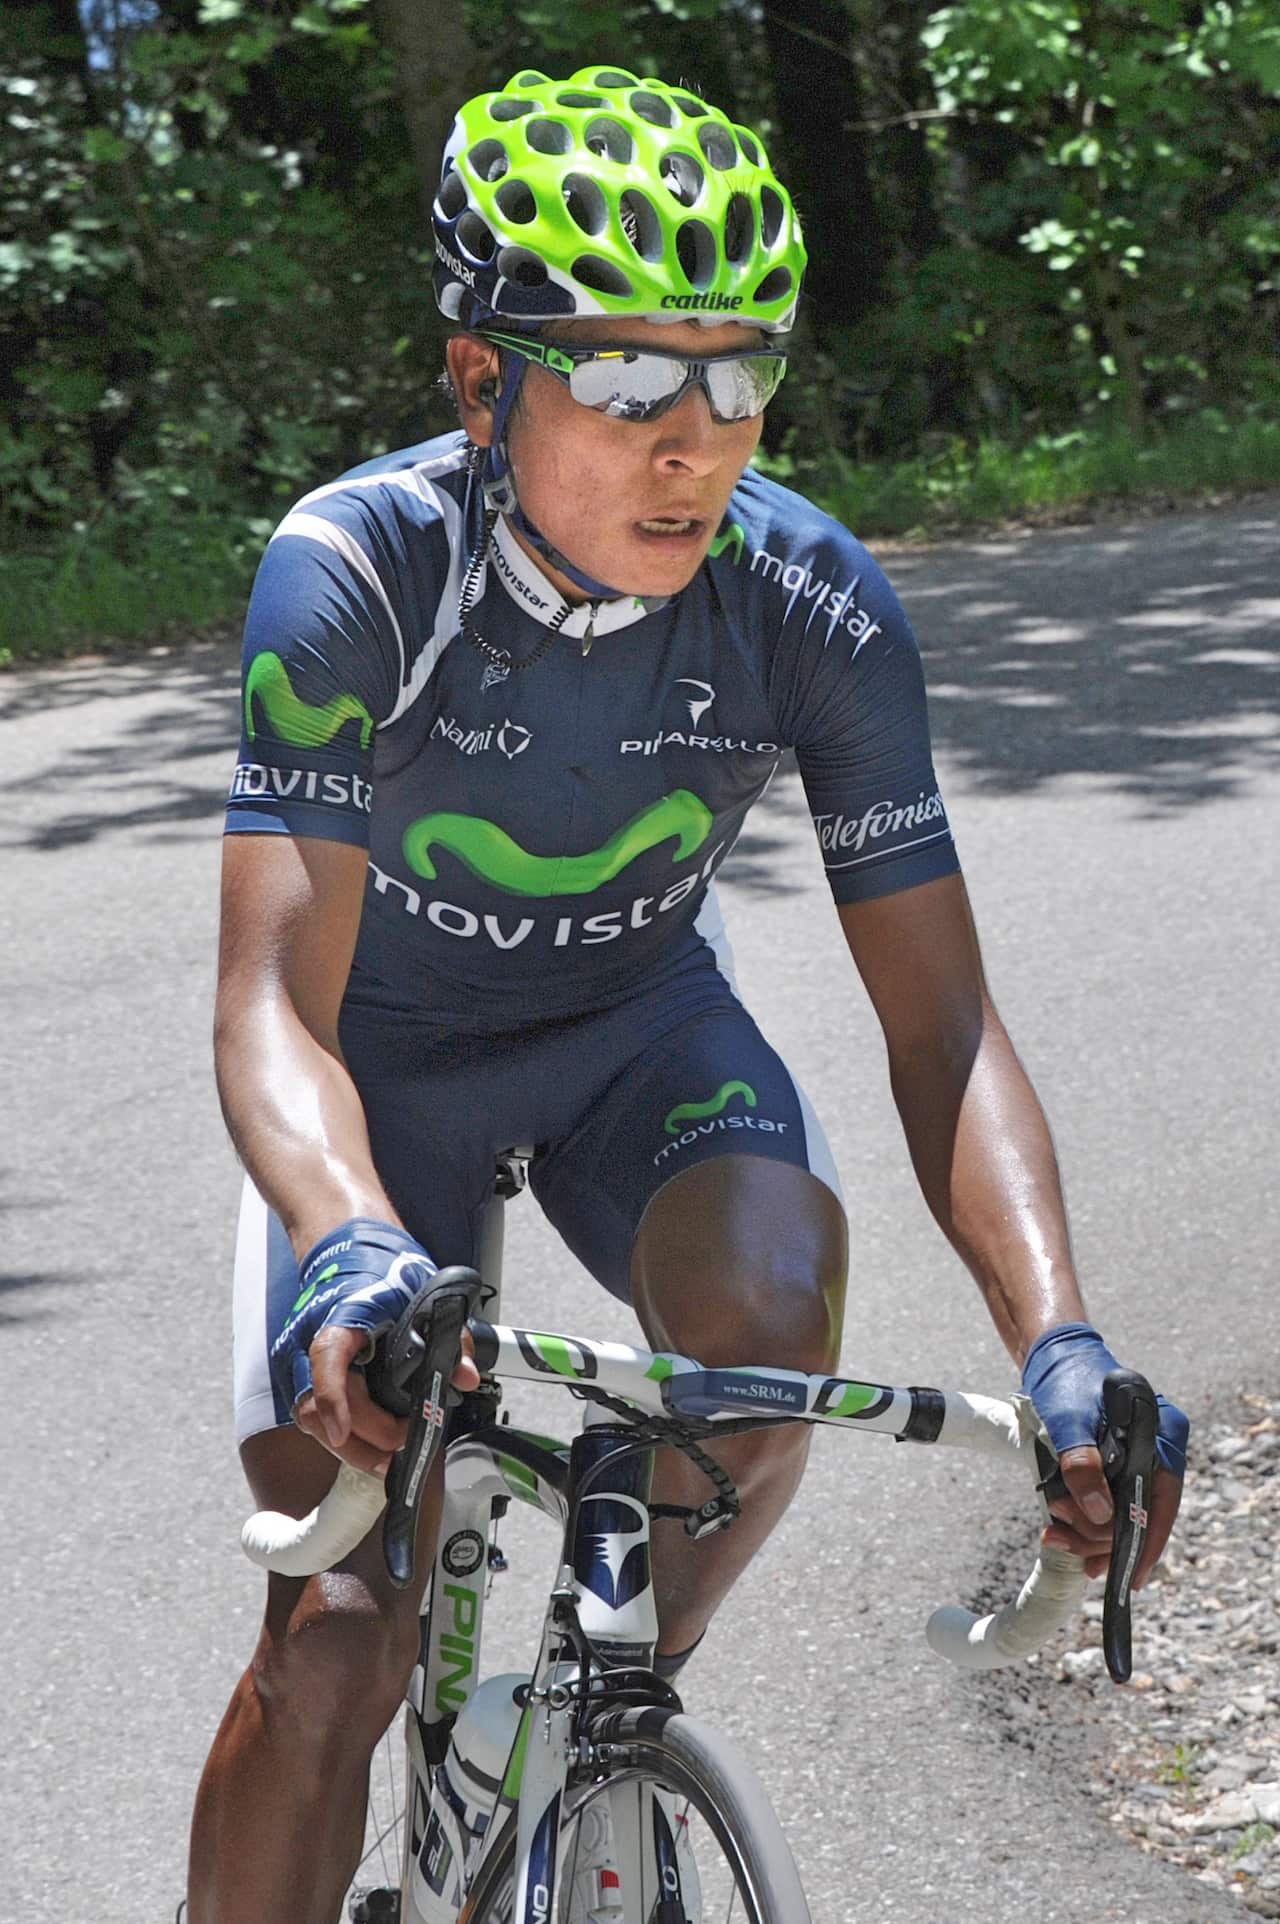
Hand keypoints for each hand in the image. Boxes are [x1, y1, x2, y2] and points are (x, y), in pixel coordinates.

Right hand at [269, 1217, 480, 1473]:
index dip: (332, 1398)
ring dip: (352, 1447)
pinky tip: (375, 1446)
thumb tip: (466, 1376)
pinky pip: (315, 1414)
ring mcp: (299, 1360)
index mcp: (340, 1315)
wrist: (349, 1249)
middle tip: (407, 1446)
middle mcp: (308, 1340)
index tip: (342, 1432)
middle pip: (318, 1407)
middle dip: (364, 1438)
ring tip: (392, 1459)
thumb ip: (451, 1336)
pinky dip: (345, 1434)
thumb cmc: (384, 1270)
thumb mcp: (424, 1293)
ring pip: (312, 1419)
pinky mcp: (302, 1374)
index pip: (327, 1359)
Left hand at [1022, 1321, 1187, 1588]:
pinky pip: (1109, 1505)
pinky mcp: (1118, 1465)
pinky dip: (1085, 1520)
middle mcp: (1159, 1451)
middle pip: (1139, 1515)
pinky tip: (1061, 1531)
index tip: (1129, 1578)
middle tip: (1057, 1534)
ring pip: (1121, 1515)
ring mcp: (1139, 1460)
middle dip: (1098, 1534)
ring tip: (1052, 1530)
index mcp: (1163, 1435)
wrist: (1053, 1357)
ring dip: (1086, 1531)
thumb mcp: (1068, 1420)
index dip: (1147, 1543)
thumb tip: (1102, 1516)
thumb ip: (1083, 1463)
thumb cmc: (1065, 1380)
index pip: (1163, 1500)